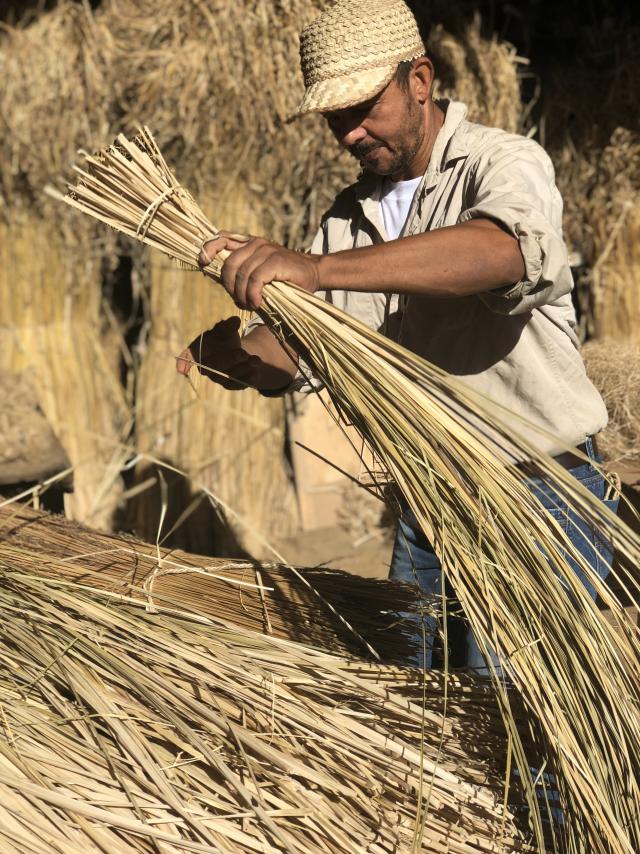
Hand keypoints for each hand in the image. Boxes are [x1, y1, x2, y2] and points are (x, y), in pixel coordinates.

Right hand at [176, 316, 261, 389]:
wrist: (238, 351)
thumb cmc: (225, 338)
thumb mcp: (226, 330)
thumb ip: (228, 326)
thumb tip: (234, 320)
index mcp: (198, 351)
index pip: (188, 357)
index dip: (184, 363)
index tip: (182, 370)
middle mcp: (205, 367)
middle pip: (214, 367)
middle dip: (230, 359)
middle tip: (243, 353)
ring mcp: (217, 378)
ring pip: (228, 377)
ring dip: (243, 369)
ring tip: (256, 360)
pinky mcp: (230, 385)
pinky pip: (237, 385)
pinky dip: (247, 379)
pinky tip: (256, 373)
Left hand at [198, 233, 320, 309]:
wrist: (313, 273)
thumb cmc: (285, 278)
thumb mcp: (260, 274)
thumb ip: (242, 273)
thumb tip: (220, 282)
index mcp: (249, 244)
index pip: (222, 238)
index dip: (209, 248)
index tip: (202, 262)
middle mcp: (256, 244)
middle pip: (229, 264)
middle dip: (230, 287)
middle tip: (239, 301)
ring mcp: (266, 250)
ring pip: (241, 274)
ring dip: (242, 295)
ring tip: (250, 305)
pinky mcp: (276, 260)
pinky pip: (255, 279)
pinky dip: (253, 295)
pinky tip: (257, 303)